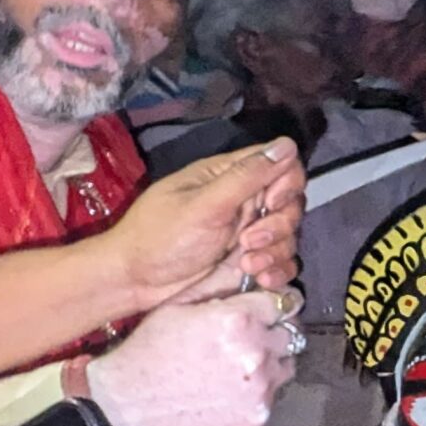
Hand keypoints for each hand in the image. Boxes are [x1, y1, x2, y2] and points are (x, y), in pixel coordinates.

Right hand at [87, 290, 301, 425]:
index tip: (265, 308)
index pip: (284, 301)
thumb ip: (219, 281)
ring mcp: (259, 389)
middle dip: (274, 331)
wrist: (124, 408)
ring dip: (270, 362)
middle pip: (291, 332)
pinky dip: (257, 392)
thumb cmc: (146, 352)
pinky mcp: (256, 418)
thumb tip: (245, 257)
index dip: (273, 303)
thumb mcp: (178, 306)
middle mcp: (256, 353)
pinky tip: (228, 390)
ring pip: (285, 366)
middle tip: (248, 337)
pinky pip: (271, 397)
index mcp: (238, 319)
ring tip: (236, 365)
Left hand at [101, 140, 304, 310]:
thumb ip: (246, 177)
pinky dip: (277, 271)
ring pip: (287, 236)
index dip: (286, 185)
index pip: (281, 166)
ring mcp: (245, 232)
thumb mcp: (204, 205)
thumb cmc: (161, 236)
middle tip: (247, 242)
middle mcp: (242, 200)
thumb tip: (286, 145)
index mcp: (229, 176)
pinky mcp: (246, 260)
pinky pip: (279, 262)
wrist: (135, 280)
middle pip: (291, 204)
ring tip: (247, 266)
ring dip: (275, 252)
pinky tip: (261, 280)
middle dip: (278, 227)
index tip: (271, 204)